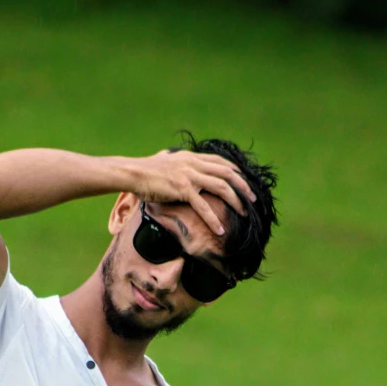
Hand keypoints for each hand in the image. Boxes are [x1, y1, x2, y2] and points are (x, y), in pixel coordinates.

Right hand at [132, 149, 255, 234]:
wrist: (133, 173)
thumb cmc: (146, 170)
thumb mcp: (164, 159)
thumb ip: (173, 159)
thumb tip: (169, 156)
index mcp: (192, 157)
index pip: (221, 162)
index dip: (236, 172)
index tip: (246, 182)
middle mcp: (194, 163)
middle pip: (227, 173)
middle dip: (243, 187)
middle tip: (253, 200)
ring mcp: (189, 176)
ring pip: (221, 187)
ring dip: (236, 201)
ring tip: (244, 214)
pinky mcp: (182, 189)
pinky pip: (203, 206)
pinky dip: (213, 219)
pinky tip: (220, 229)